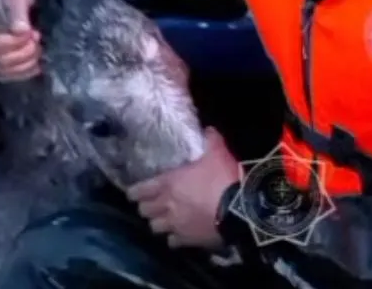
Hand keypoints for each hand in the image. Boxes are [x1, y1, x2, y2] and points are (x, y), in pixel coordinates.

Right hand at [0, 0, 40, 81]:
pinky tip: (36, 65)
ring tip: (38, 49)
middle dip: (25, 53)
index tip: (33, 32)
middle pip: (1, 61)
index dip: (18, 43)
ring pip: (4, 71)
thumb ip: (17, 11)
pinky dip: (23, 72)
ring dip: (26, 64)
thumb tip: (21, 30)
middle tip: (38, 39)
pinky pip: (6, 75)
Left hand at [127, 128, 240, 248]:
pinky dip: (174, 238)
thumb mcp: (218, 153)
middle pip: (144, 210)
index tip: (132, 193)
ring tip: (163, 220)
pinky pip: (172, 242)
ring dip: (158, 223)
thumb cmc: (223, 178)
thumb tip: (208, 129)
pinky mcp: (187, 240)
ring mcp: (176, 224)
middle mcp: (167, 205)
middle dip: (146, 207)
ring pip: (155, 227)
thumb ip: (211, 140)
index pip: (141, 189)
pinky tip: (179, 234)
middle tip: (151, 204)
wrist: (239, 210)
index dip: (134, 192)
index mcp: (169, 183)